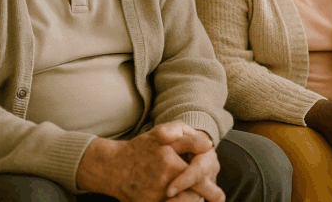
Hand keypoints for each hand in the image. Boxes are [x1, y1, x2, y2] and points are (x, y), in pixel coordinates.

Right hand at [76, 122, 219, 201]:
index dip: (210, 189)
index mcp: (171, 166)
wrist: (112, 167)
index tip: (219, 196)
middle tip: (214, 199)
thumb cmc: (141, 148)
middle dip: (203, 198)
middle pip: (192, 198)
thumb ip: (189, 140)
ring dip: (189, 201)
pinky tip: (179, 198)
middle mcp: (163, 185)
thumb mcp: (164, 136)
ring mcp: (154, 198)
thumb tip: (209, 146)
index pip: (199, 180)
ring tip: (196, 197)